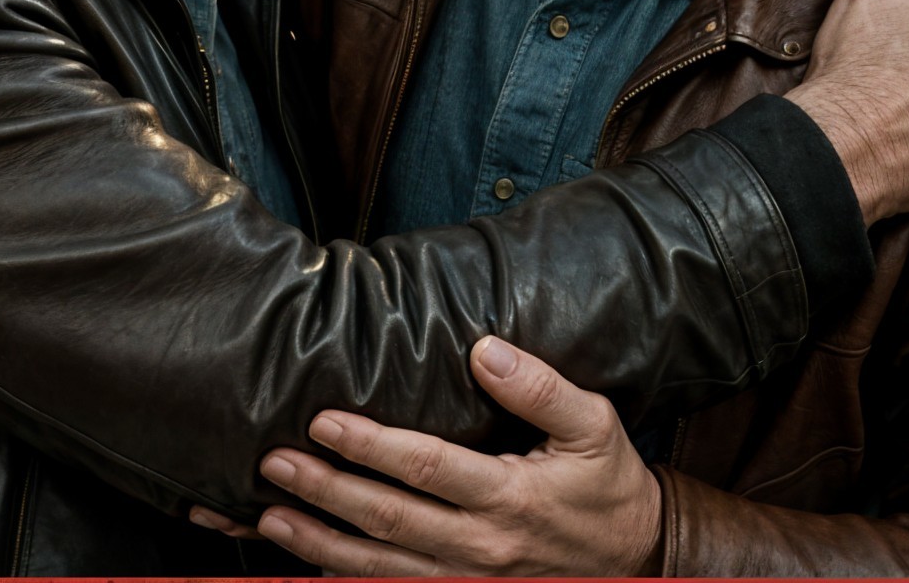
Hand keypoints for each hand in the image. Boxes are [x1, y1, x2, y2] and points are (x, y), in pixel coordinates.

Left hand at [188, 337, 659, 575]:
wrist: (639, 559)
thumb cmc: (608, 486)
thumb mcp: (594, 426)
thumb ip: (541, 388)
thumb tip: (484, 349)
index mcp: (511, 497)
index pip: (427, 468)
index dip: (370, 446)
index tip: (323, 422)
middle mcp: (483, 547)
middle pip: (389, 519)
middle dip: (325, 491)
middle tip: (273, 463)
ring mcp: (469, 582)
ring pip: (379, 568)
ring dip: (319, 544)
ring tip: (268, 517)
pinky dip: (345, 579)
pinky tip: (305, 563)